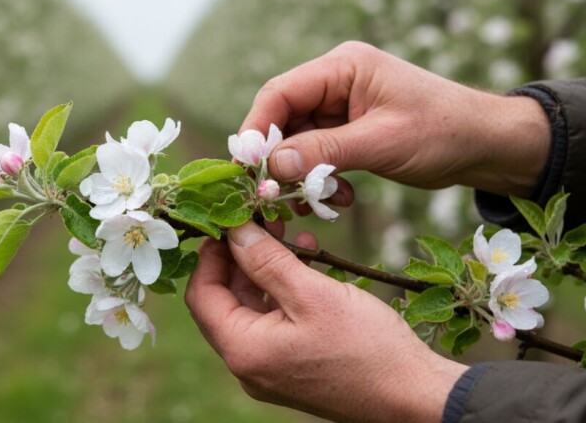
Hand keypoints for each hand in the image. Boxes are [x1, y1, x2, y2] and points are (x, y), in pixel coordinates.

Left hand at [185, 221, 466, 421]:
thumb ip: (266, 261)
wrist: (415, 397)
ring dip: (266, 270)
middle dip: (241, 258)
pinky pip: (274, 323)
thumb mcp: (312, 295)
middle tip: (262, 222)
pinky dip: (284, 292)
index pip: (202, 295)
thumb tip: (234, 230)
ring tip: (290, 234)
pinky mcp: (292, 368)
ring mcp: (270, 370)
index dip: (210, 254)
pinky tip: (308, 263)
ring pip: (252, 309)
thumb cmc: (367, 348)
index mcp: (244, 350)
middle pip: (224, 302)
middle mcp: (248, 365)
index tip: (228, 220)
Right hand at [242, 41, 549, 196]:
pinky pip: (316, 155)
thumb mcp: (381, 143)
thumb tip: (271, 167)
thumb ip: (323, 152)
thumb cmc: (442, 132)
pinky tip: (339, 198)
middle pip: (282, 119)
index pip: (279, 93)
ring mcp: (340, 107)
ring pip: (296, 143)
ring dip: (301, 176)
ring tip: (315, 203)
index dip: (256, 130)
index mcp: (342, 67)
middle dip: (278, 160)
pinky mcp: (347, 131)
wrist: (485, 145)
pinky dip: (319, 179)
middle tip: (275, 197)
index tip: (246, 169)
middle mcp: (335, 82)